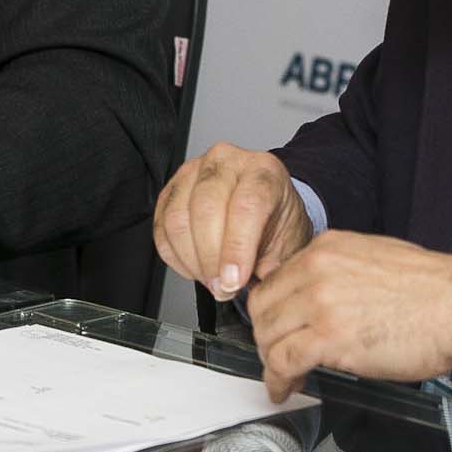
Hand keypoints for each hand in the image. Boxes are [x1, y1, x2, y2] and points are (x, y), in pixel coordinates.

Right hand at [153, 142, 312, 300]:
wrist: (265, 207)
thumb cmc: (277, 222)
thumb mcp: (289, 243)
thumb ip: (272, 265)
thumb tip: (252, 289)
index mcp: (264, 170)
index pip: (246, 204)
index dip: (237, 248)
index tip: (233, 280)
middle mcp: (227, 161)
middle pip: (206, 208)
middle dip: (210, 258)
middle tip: (222, 287)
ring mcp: (193, 171)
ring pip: (178, 218)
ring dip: (191, 260)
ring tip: (211, 280)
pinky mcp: (170, 188)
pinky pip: (162, 227)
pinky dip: (175, 256)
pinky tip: (195, 267)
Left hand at [247, 231, 451, 399]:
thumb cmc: (431, 288)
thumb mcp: (373, 257)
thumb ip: (338, 271)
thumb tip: (320, 295)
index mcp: (326, 249)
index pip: (275, 280)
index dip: (272, 311)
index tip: (276, 327)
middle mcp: (316, 270)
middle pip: (263, 308)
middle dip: (266, 337)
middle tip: (276, 356)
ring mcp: (320, 303)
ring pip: (269, 335)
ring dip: (271, 362)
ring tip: (282, 377)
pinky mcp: (330, 338)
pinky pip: (285, 361)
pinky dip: (279, 379)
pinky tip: (285, 388)